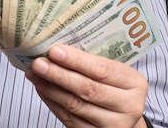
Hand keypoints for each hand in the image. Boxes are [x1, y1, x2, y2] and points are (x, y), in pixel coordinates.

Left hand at [25, 44, 147, 127]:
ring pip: (74, 105)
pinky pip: (68, 119)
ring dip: (49, 88)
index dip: (76, 61)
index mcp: (134, 83)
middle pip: (87, 89)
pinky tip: (41, 88)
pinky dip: (51, 102)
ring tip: (33, 74)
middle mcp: (128, 106)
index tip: (54, 51)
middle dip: (58, 74)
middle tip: (38, 63)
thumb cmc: (113, 85)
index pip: (102, 70)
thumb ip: (92, 61)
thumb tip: (56, 48)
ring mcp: (113, 125)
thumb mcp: (114, 70)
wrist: (123, 115)